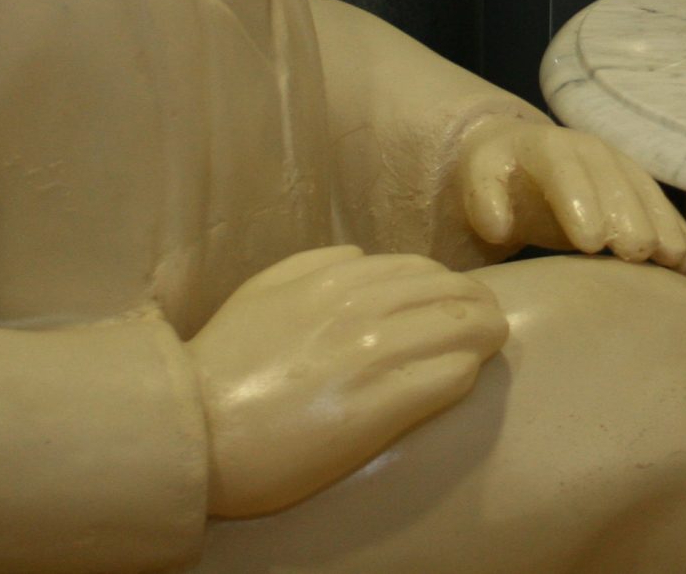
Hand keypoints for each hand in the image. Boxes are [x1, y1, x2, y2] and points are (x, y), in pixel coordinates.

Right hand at [189, 245, 508, 517]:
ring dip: (482, 338)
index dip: (449, 285)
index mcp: (336, 279)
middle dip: (479, 306)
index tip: (458, 300)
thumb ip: (315, 263)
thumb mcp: (264, 288)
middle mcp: (362, 309)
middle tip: (489, 323)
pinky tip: (461, 378)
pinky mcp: (379, 409)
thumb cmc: (223, 362)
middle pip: (454, 295)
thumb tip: (361, 256)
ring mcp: (373, 357)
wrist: (196, 429)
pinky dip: (462, 375)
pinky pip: (446, 380)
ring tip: (488, 348)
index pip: (422, 269)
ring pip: (463, 331)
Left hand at [458, 117, 685, 276]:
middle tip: (638, 253)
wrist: (518, 158)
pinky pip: (660, 207)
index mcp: (544, 145)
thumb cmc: (496, 176)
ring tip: (675, 260)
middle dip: (628, 215)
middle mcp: (588, 150)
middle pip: (612, 180)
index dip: (580, 199)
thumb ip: (484, 198)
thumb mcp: (478, 179)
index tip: (591, 242)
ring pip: (643, 192)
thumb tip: (498, 227)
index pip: (563, 166)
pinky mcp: (635, 186)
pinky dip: (678, 234)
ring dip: (662, 225)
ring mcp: (617, 165)